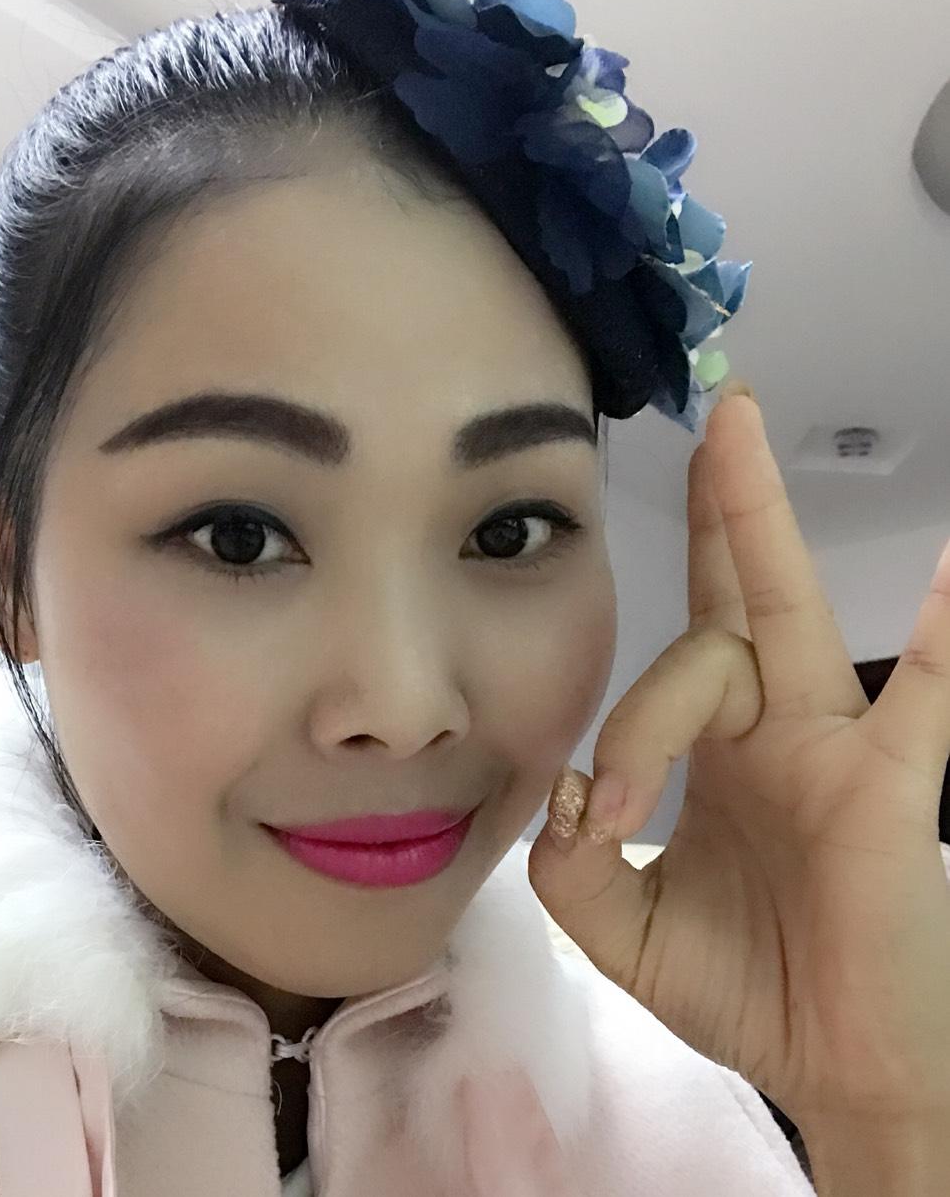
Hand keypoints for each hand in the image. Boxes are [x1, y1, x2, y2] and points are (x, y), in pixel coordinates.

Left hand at [527, 380, 949, 1128]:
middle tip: (713, 411)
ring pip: (785, 623)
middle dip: (724, 504)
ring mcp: (834, 747)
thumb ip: (572, 868)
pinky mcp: (888, 789)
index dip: (622, 728)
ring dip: (751, 537)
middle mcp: (774, 730)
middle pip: (738, 594)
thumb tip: (569, 797)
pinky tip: (948, 572)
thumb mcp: (620, 926)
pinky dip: (942, 639)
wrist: (831, 1070)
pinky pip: (926, 702)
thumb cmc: (742, 986)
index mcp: (716, 752)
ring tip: (731, 434)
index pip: (667, 672)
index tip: (601, 813)